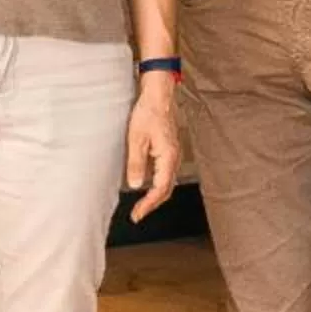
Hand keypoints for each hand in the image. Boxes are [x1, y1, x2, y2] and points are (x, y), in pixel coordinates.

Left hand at [125, 81, 181, 222]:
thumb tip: (135, 185)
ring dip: (154, 196)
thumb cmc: (148, 113)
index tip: (137, 214)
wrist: (158, 96)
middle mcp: (174, 158)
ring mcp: (173, 155)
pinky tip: (145, 186)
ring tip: (140, 205)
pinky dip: (156, 185)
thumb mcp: (136, 138)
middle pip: (166, 189)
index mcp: (168, 157)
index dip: (148, 204)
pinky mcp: (169, 151)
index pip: (160, 189)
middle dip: (152, 204)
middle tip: (137, 214)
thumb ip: (136, 163)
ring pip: (167, 183)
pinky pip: (165, 174)